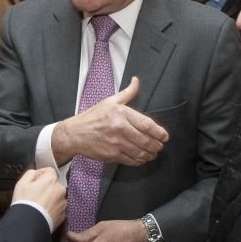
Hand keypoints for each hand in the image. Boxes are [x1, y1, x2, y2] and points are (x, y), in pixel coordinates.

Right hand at [12, 167, 66, 229]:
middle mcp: (61, 189)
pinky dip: (53, 208)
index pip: (49, 171)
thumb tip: (37, 173)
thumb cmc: (25, 203)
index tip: (35, 182)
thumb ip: (31, 173)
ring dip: (51, 198)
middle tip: (36, 195)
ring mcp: (64, 202)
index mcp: (51, 179)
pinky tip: (44, 212)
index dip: (41, 175)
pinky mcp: (64, 214)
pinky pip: (59, 207)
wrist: (30, 224)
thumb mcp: (22, 183)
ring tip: (40, 206)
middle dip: (47, 187)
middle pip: (54, 184)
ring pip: (58, 196)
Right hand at [51, 78, 168, 166]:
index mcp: (121, 114)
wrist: (75, 134)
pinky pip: (132, 160)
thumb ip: (127, 93)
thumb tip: (136, 81)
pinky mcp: (112, 155)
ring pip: (141, 152)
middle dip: (157, 145)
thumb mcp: (110, 101)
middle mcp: (120, 129)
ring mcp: (116, 143)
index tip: (165, 136)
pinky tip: (142, 158)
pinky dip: (140, 161)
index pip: (147, 125)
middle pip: (147, 140)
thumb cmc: (93, 117)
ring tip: (153, 152)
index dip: (160, 132)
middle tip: (160, 146)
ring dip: (151, 154)